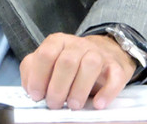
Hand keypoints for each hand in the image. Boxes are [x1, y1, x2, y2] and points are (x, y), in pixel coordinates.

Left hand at [20, 33, 135, 110]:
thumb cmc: (70, 64)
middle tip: (55, 104)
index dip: (38, 77)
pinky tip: (98, 104)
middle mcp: (78, 45)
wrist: (103, 53)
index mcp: (57, 42)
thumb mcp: (48, 63)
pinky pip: (114, 77)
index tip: (37, 95)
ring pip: (90, 65)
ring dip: (79, 89)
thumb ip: (33, 71)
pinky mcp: (115, 67)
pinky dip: (106, 93)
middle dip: (57, 87)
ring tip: (73, 105)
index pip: (45, 55)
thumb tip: (30, 88)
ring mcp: (98, 54)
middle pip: (66, 62)